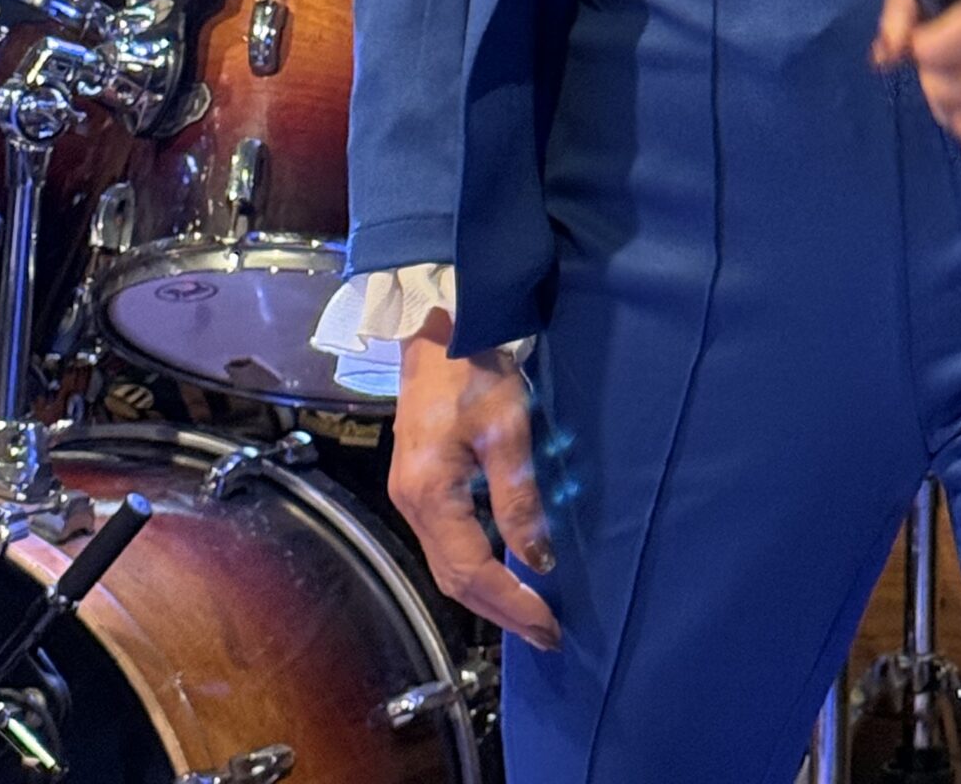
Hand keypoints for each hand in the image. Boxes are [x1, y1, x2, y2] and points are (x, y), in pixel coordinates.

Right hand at [389, 314, 561, 648]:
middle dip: (501, 610)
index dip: (511, 604)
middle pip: (454, 578)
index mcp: (429, 494)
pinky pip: (447, 543)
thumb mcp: (507, 428)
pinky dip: (477, 566)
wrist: (439, 327)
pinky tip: (505, 569)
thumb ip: (519, 497)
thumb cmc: (474, 370)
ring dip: (489, 593)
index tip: (549, 625)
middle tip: (545, 632)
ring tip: (531, 612)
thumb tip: (537, 560)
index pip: (471, 571)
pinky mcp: (420, 484)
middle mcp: (411, 503)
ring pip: (448, 564)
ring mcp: (411, 495)